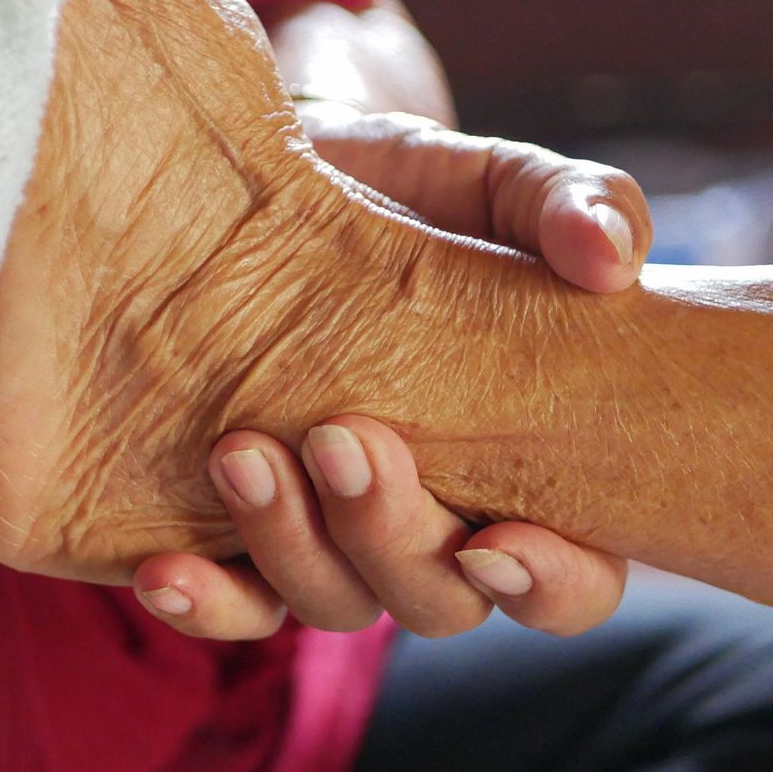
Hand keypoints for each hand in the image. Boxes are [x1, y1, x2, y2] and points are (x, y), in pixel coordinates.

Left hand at [132, 103, 645, 641]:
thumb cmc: (419, 188)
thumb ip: (572, 206)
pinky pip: (234, 604)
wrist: (287, 168)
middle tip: (340, 438)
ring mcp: (338, 533)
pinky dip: (205, 602)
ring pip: (334, 601)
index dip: (549, 583)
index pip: (572, 578)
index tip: (496, 541)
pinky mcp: (247, 527)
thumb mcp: (499, 184)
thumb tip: (611, 259)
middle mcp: (439, 523)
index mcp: (533, 470)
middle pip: (437, 600)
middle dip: (392, 539)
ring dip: (289, 548)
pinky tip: (161, 566)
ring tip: (241, 451)